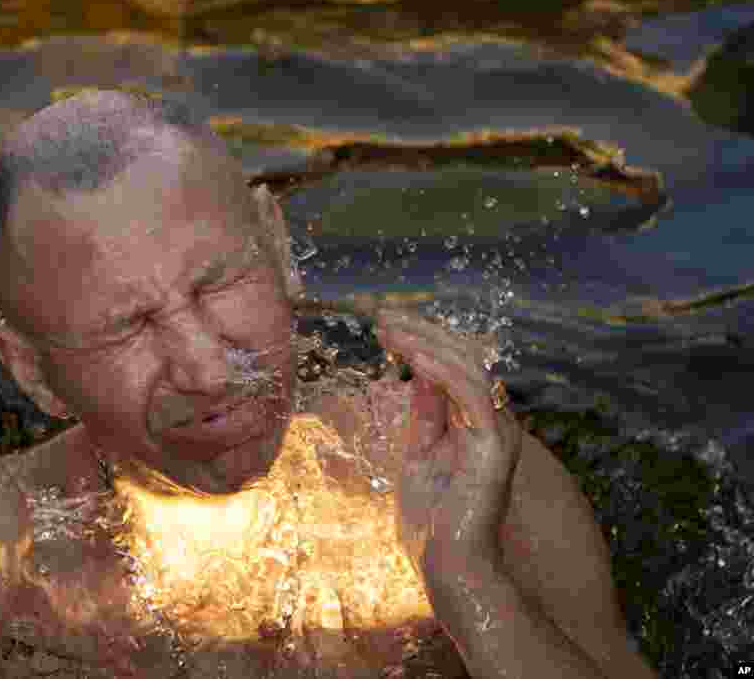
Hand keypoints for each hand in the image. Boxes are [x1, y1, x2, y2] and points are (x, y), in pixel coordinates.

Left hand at [374, 309, 520, 579]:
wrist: (449, 566)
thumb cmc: (434, 521)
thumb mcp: (421, 454)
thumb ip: (426, 415)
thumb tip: (419, 375)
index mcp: (479, 423)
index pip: (456, 366)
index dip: (425, 339)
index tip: (386, 324)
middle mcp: (494, 422)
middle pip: (463, 358)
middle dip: (423, 331)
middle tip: (383, 314)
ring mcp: (498, 432)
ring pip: (468, 367)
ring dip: (426, 342)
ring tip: (389, 328)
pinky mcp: (493, 446)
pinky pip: (471, 394)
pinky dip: (442, 371)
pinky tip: (413, 355)